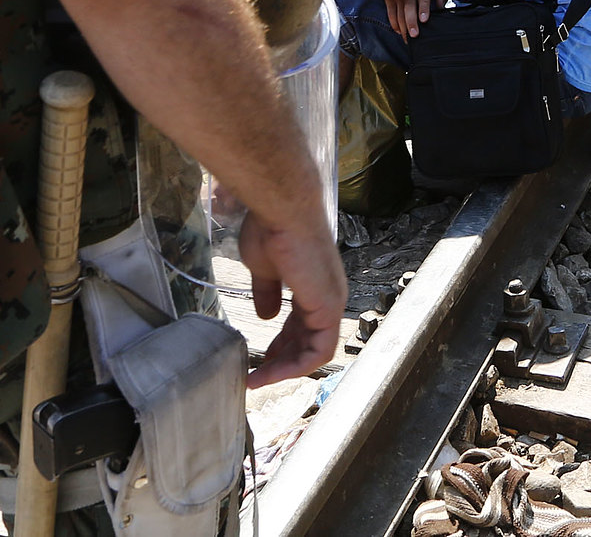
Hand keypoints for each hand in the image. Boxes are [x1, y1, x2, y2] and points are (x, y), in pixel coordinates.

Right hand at [238, 207, 348, 385]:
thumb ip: (268, 292)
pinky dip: (296, 366)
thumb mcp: (264, 267)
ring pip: (315, 350)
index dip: (283, 342)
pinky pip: (318, 351)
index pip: (303, 322)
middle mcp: (328, 294)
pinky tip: (271, 373)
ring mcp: (331, 301)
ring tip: (259, 381)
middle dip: (283, 359)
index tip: (262, 356)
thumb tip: (266, 314)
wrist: (282, 210)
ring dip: (286, 369)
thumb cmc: (272, 229)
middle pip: (310, 339)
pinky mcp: (329, 308)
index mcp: (314, 283)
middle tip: (259, 374)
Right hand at [386, 0, 445, 40]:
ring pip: (399, 11)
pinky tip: (400, 32)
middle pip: (409, 6)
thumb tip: (441, 6)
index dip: (424, 8)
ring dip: (402, 26)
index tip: (424, 20)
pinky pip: (391, 13)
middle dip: (411, 21)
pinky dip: (394, 24)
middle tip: (414, 35)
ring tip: (408, 39)